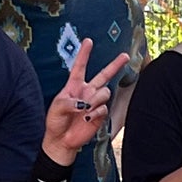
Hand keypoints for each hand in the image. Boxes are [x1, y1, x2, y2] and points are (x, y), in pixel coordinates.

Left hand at [44, 38, 130, 160]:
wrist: (61, 140)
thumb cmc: (56, 121)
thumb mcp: (57, 107)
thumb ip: (70, 101)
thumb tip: (85, 103)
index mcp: (74, 86)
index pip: (80, 66)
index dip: (84, 54)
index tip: (89, 41)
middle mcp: (87, 91)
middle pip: (104, 75)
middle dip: (115, 65)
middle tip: (126, 55)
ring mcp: (94, 103)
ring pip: (105, 92)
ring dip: (95, 99)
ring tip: (85, 109)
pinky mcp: (100, 115)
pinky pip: (103, 108)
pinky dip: (95, 112)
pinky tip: (87, 118)